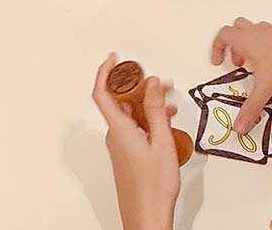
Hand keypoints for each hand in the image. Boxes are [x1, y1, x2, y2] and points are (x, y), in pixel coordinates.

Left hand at [90, 54, 179, 229]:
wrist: (147, 215)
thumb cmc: (153, 186)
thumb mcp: (161, 142)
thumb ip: (156, 110)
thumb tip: (151, 83)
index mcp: (119, 129)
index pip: (102, 93)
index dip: (105, 71)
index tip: (115, 57)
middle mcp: (115, 135)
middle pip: (120, 101)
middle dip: (138, 86)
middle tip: (159, 82)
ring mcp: (120, 146)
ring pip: (130, 115)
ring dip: (147, 104)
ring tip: (170, 102)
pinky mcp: (127, 154)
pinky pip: (134, 128)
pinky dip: (147, 119)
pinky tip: (165, 122)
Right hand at [208, 17, 271, 134]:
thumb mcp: (264, 86)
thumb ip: (251, 107)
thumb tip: (240, 124)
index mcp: (245, 40)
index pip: (223, 36)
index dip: (217, 48)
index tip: (219, 60)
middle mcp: (257, 32)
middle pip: (237, 29)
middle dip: (234, 45)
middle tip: (237, 61)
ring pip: (255, 30)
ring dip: (252, 43)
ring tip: (257, 62)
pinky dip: (270, 45)